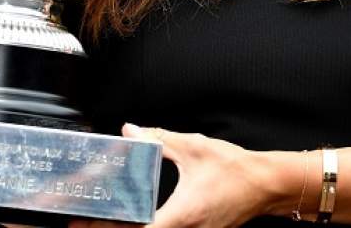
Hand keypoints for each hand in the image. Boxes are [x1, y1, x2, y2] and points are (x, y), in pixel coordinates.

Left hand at [68, 124, 282, 227]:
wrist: (266, 184)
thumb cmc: (235, 169)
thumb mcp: (194, 147)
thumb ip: (159, 139)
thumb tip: (132, 131)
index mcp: (181, 215)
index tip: (84, 224)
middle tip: (85, 223)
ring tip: (106, 220)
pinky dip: (149, 226)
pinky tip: (136, 218)